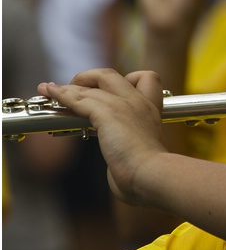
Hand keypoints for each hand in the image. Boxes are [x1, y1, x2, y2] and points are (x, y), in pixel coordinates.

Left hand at [37, 69, 167, 205]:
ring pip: (91, 85)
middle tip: (75, 89)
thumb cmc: (150, 174)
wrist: (152, 175)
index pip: (145, 79)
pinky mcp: (107, 114)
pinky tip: (52, 94)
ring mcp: (123, 105)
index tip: (111, 91)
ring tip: (50, 89)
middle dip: (88, 78)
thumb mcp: (145, 155)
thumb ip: (132, 153)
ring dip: (67, 87)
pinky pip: (79, 98)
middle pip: (111, 75)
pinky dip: (62, 95)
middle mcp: (138, 102)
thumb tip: (120, 172)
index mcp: (151, 110)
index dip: (127, 79)